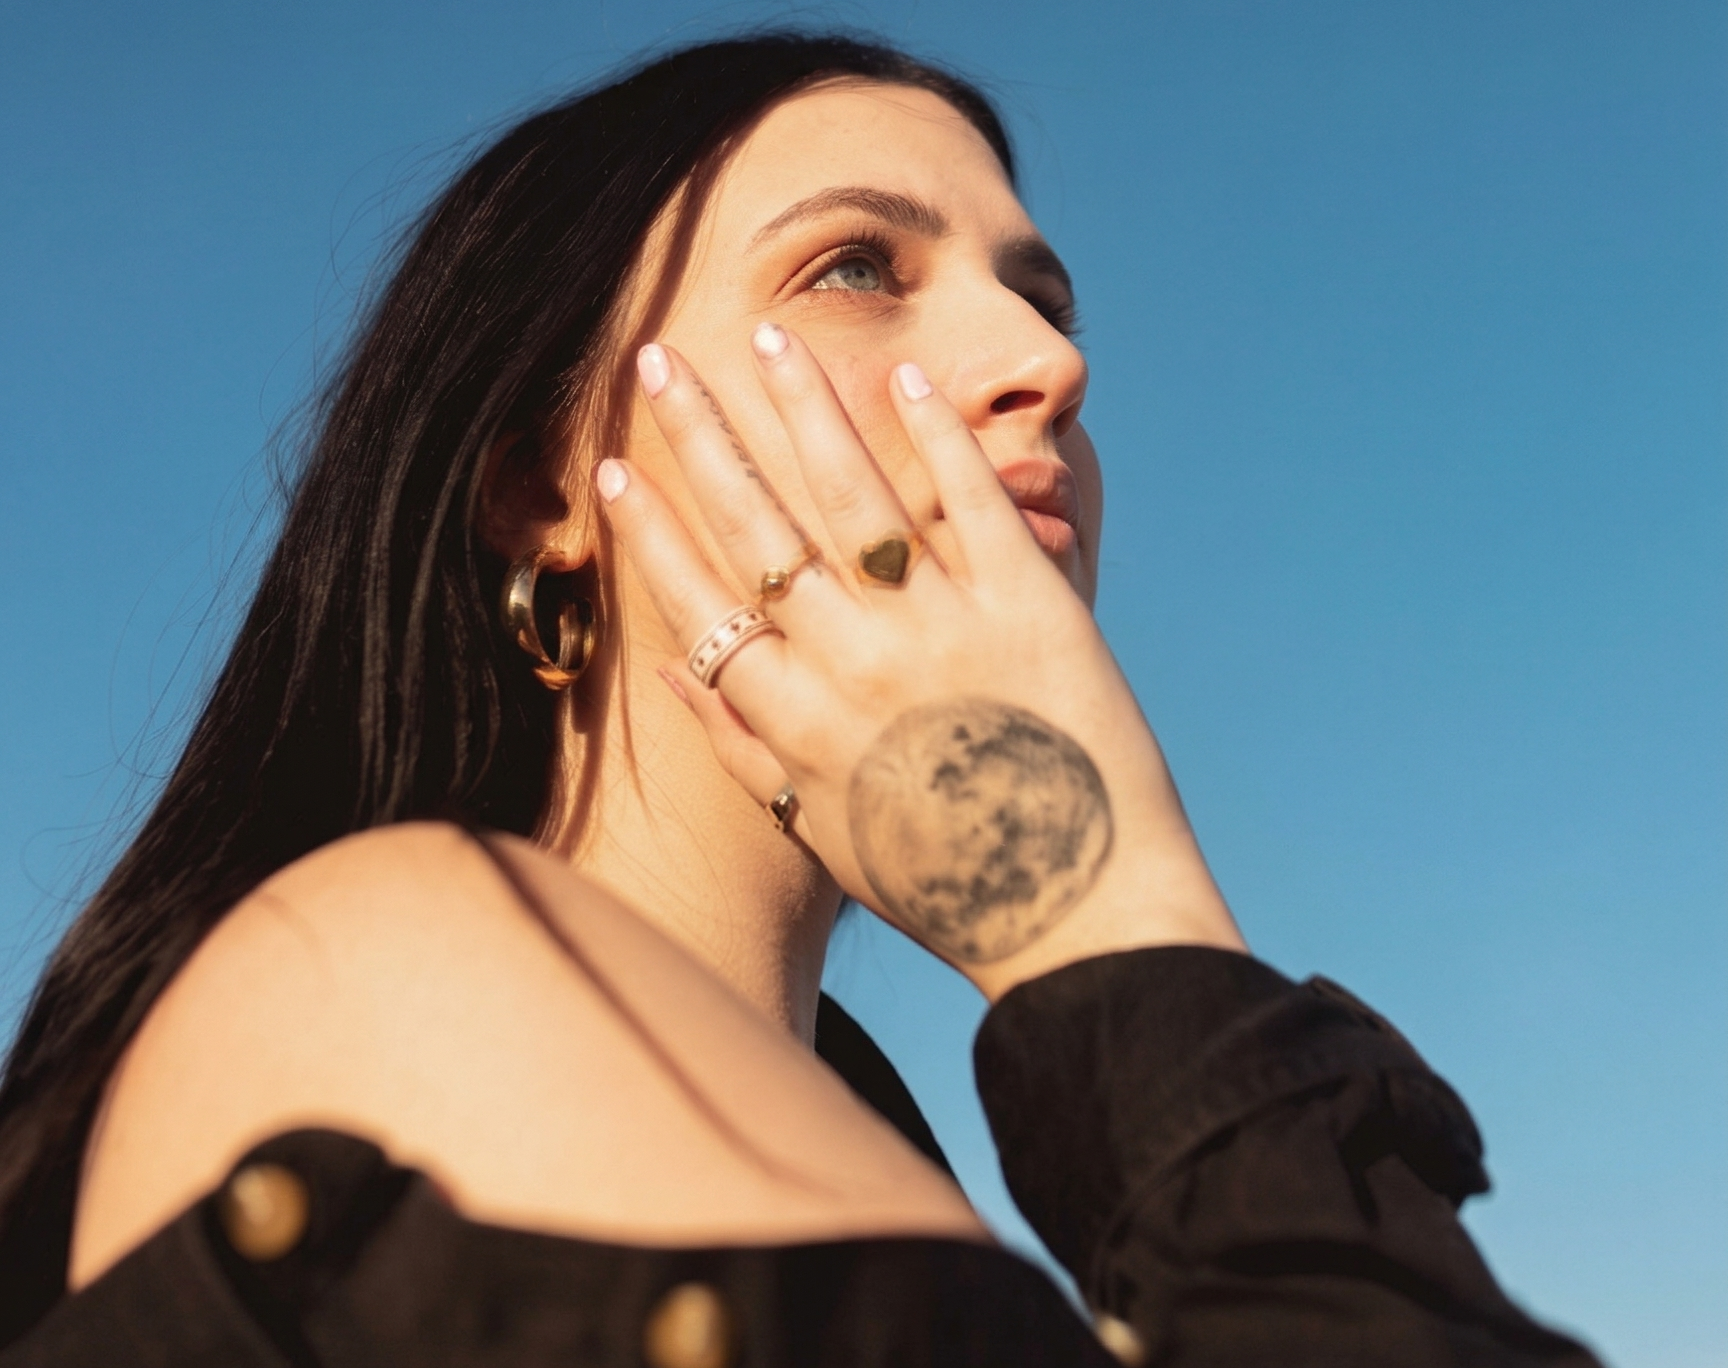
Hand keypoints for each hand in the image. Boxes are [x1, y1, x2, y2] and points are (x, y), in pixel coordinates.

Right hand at [597, 324, 1242, 999]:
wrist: (1080, 912)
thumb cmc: (940, 880)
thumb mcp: (815, 829)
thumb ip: (737, 746)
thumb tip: (663, 665)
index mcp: (796, 725)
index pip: (699, 605)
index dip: (651, 532)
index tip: (615, 466)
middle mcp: (854, 668)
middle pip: (757, 531)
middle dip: (702, 438)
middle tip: (659, 360)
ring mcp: (942, 631)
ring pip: (852, 497)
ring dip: (803, 411)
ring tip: (767, 340)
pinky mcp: (1029, 609)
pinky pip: (970, 505)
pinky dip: (934, 439)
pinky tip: (900, 379)